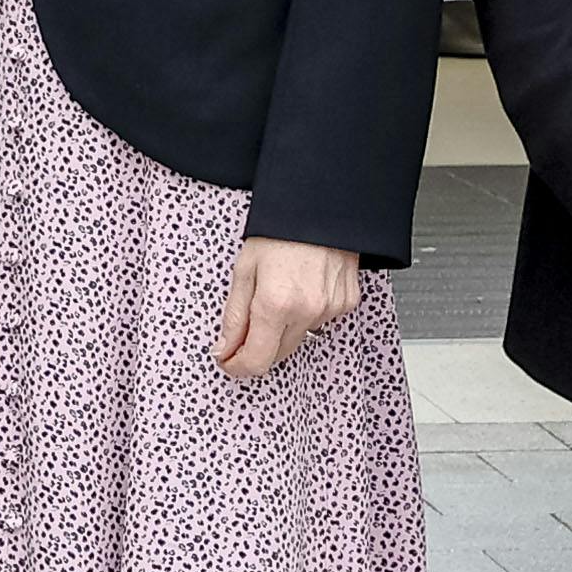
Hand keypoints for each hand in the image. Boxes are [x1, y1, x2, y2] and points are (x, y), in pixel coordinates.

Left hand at [215, 235, 362, 385]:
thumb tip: (225, 349)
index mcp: (275, 304)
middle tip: (249, 319)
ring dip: (284, 327)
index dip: (238, 366)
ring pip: (300, 338)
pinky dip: (308, 313)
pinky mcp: (347, 303)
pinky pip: (321, 321)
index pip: (256, 361)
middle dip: (259, 345)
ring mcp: (330, 309)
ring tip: (281, 291)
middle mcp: (306, 312)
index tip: (229, 359)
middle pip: (278, 355)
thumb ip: (234, 315)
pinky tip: (303, 287)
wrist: (320, 205)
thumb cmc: (280, 230)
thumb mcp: (244, 269)